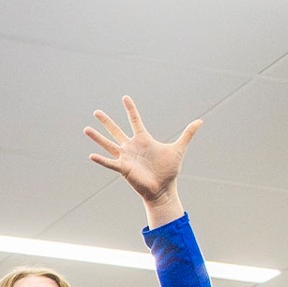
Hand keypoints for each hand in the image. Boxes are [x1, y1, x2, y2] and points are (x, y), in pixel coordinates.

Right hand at [86, 96, 200, 225]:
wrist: (163, 189)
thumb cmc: (169, 170)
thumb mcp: (179, 148)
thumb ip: (187, 133)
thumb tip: (200, 121)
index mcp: (143, 140)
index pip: (135, 120)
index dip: (130, 109)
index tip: (125, 98)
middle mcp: (131, 147)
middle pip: (116, 130)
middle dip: (106, 121)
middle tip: (97, 112)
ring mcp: (126, 157)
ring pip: (108, 144)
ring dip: (98, 138)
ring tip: (86, 129)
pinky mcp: (123, 169)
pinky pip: (110, 163)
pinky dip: (101, 160)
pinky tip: (91, 155)